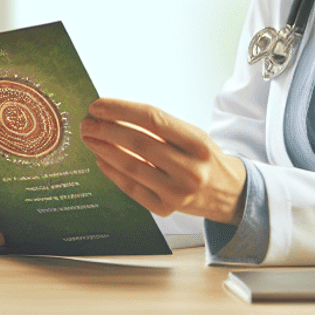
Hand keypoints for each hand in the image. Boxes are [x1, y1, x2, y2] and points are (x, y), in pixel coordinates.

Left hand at [79, 98, 246, 224]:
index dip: (121, 109)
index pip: (153, 118)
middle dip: (106, 129)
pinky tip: (101, 158)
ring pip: (131, 166)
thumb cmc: (202, 157)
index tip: (97, 105)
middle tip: (86, 122)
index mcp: (197, 142)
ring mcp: (178, 192)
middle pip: (138, 142)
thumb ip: (159, 127)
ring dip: (104, 149)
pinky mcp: (166, 209)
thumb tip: (113, 114)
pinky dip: (112, 172)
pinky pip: (131, 188)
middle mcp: (190, 168)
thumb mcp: (191, 135)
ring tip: (89, 137)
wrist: (228, 192)